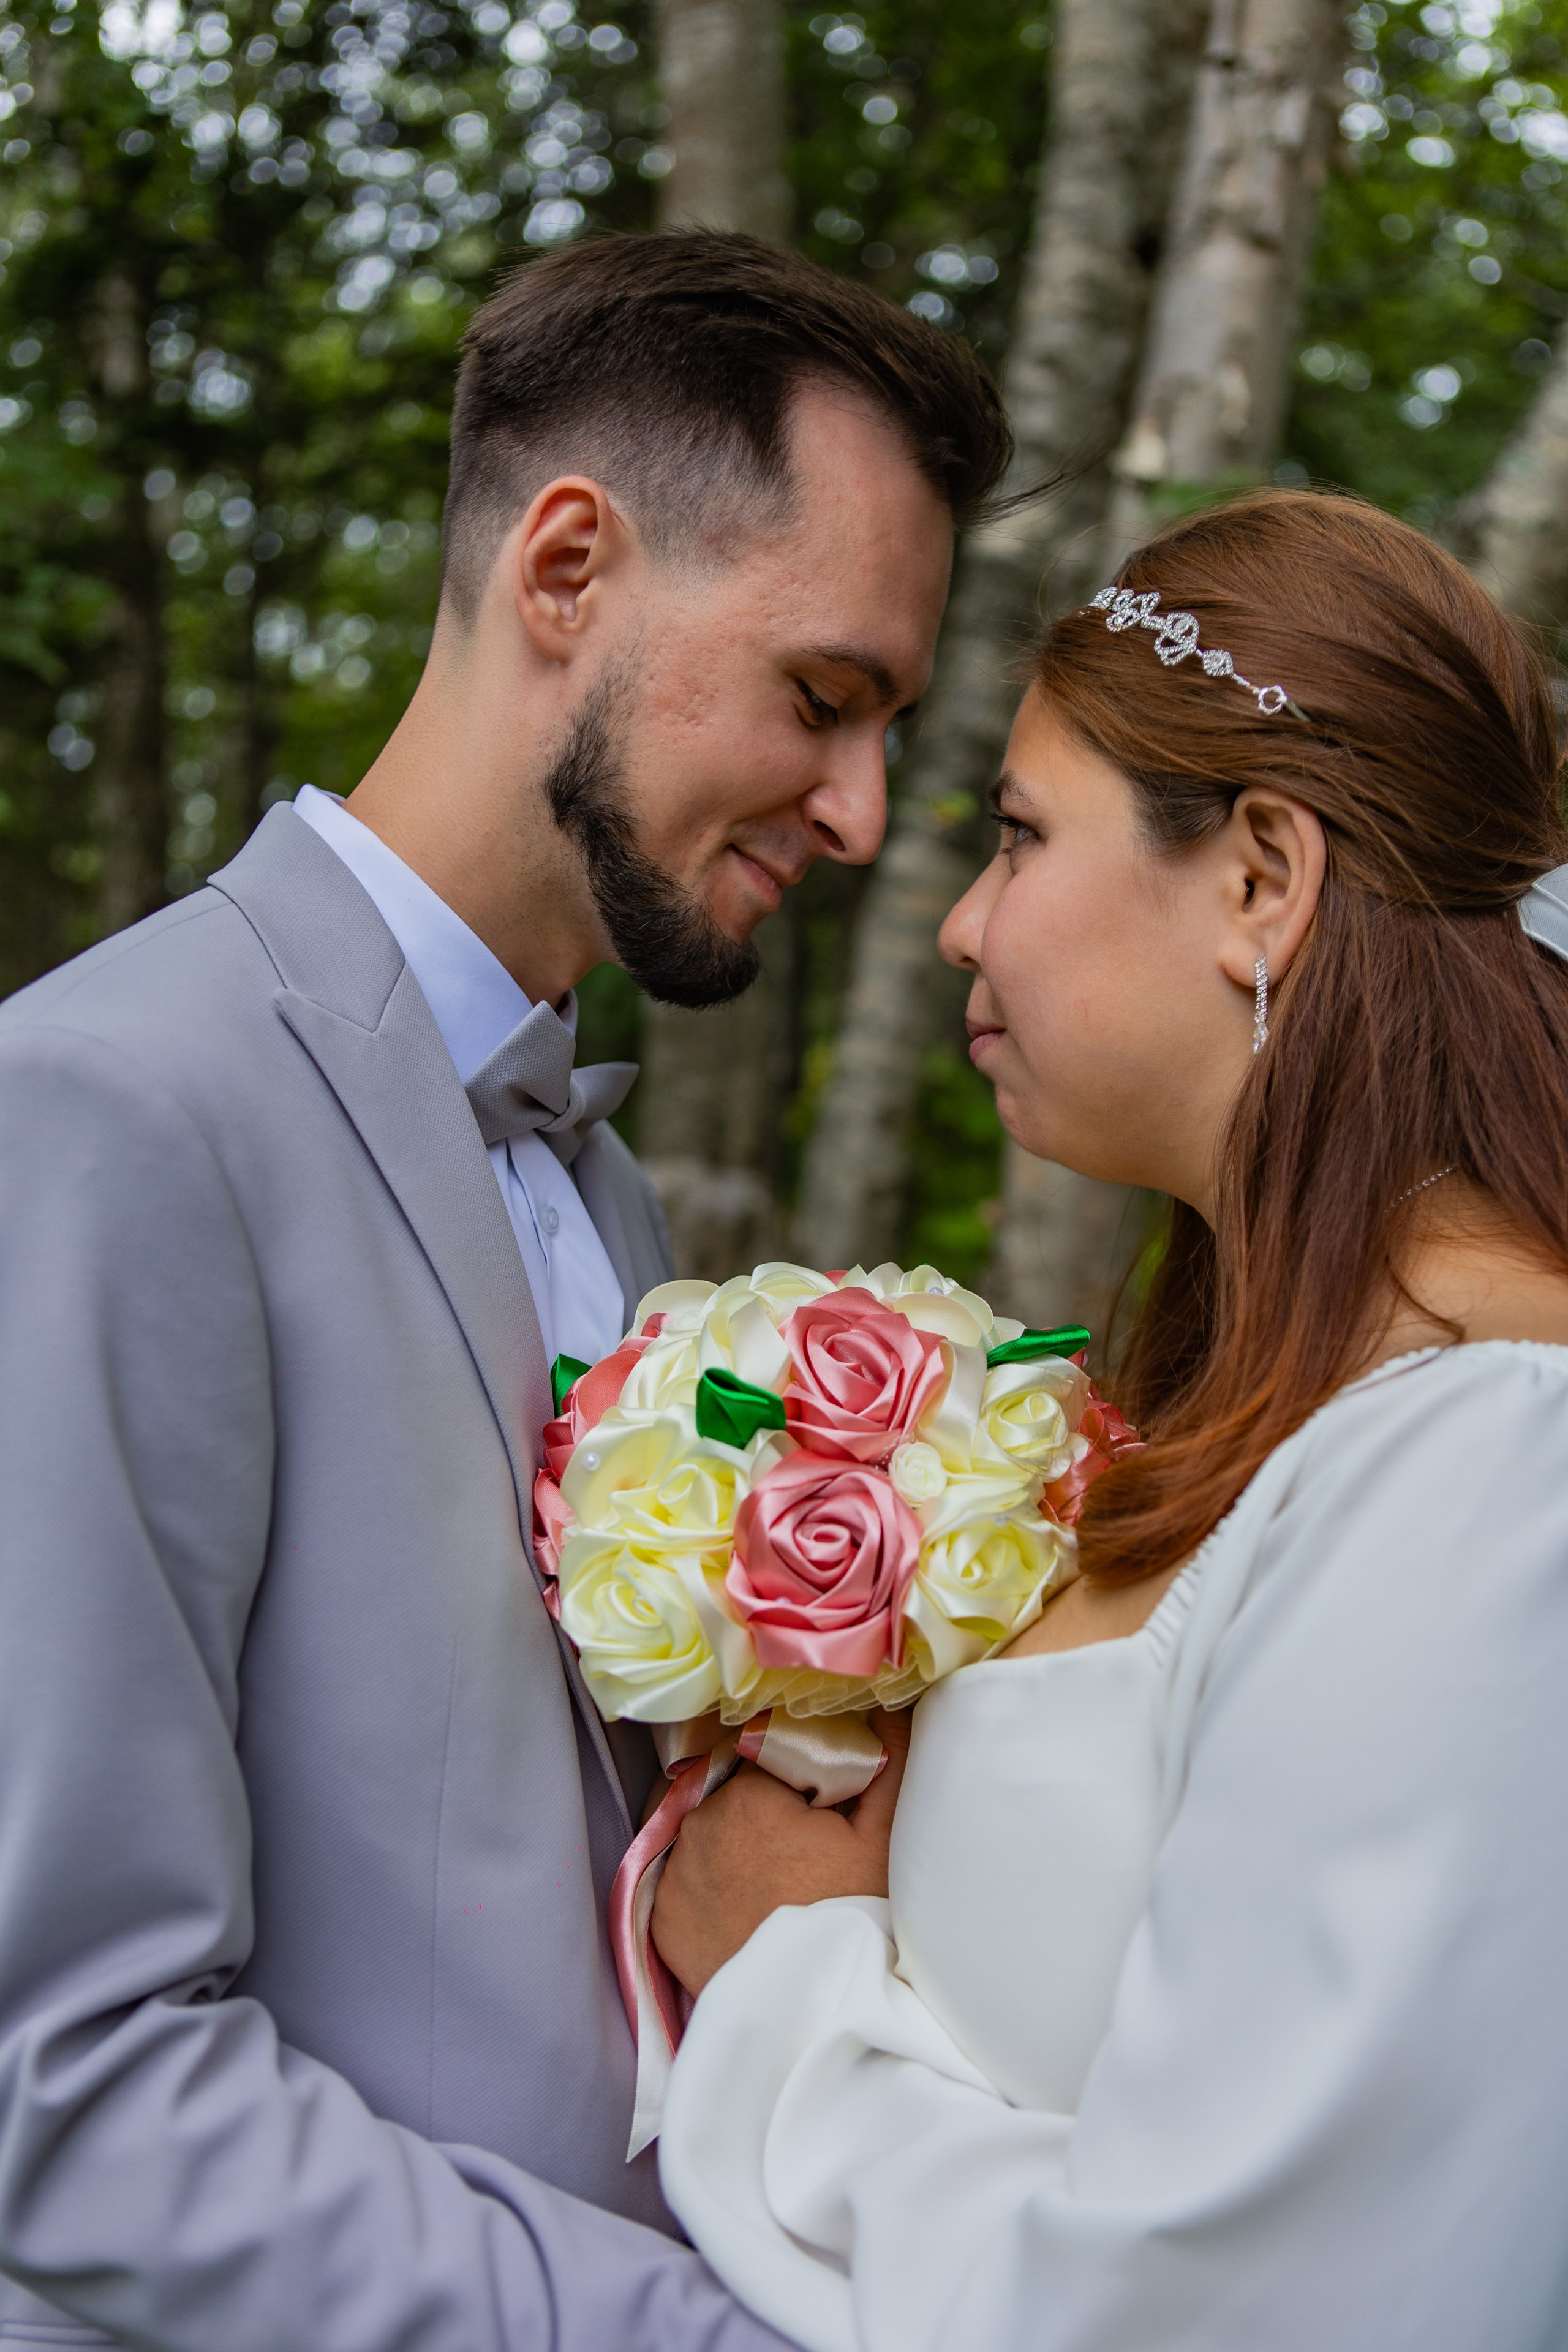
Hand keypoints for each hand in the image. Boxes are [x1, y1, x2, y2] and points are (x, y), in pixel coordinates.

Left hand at [651, 1707, 912, 1996]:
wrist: (812, 2011)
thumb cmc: (851, 1916)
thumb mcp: (881, 1838)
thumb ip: (885, 1761)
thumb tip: (889, 1709)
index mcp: (748, 1794)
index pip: (767, 1759)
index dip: (795, 1781)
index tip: (818, 1811)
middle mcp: (699, 1825)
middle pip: (734, 1798)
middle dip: (762, 1813)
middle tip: (801, 1854)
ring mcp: (675, 1875)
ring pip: (707, 1839)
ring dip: (732, 1848)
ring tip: (773, 1884)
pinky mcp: (662, 1921)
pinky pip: (686, 1884)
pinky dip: (709, 1889)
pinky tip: (743, 1910)